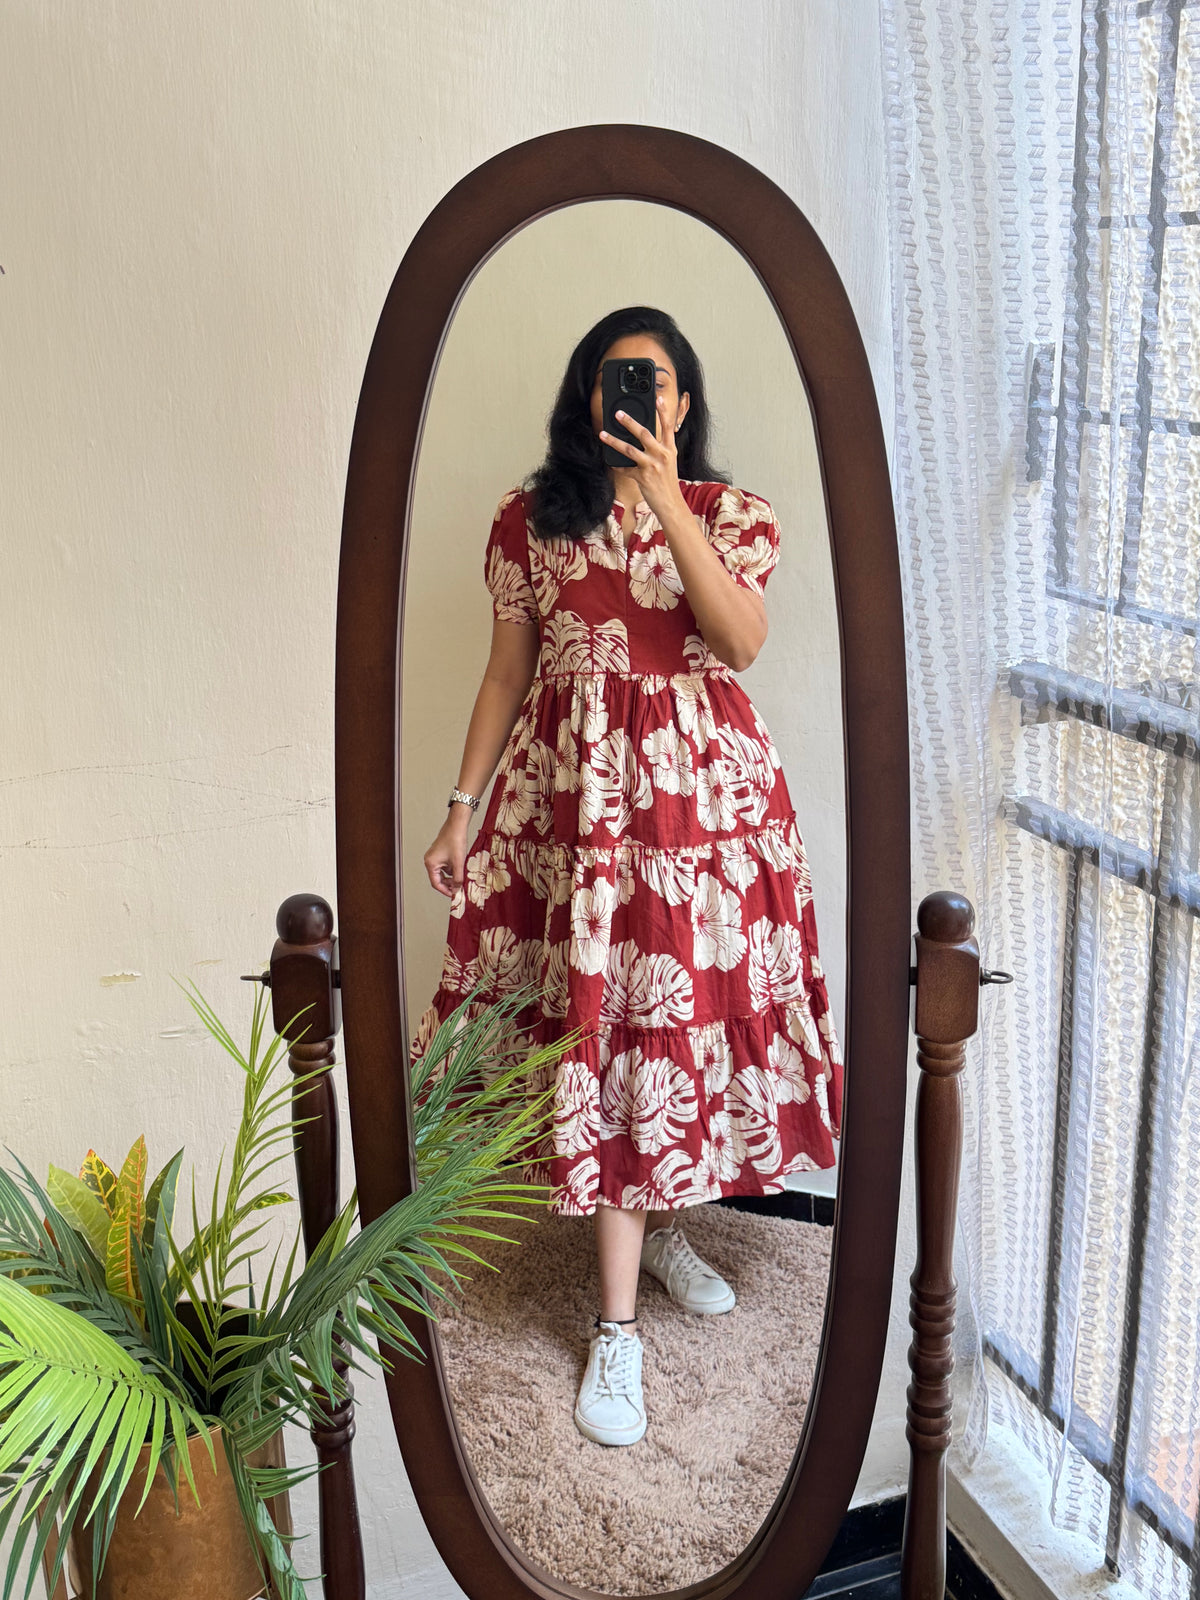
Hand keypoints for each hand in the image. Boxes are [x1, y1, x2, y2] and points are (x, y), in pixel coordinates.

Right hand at [424, 815, 467, 898]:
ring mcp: (434, 857)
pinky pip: (445, 866)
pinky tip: (460, 869)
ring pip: (443, 872)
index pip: (436, 883)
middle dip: (449, 884)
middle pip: (438, 879)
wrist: (457, 825)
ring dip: (451, 877)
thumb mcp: (458, 863)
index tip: (454, 895)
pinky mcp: (440, 853)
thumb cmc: (455, 840)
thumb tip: (457, 890)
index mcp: (431, 864)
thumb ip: (457, 878)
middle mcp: (430, 861)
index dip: (445, 891)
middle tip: (459, 889)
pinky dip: (452, 869)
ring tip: (462, 878)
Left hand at [599, 395, 688, 525]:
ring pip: (629, 449)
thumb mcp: (669, 462)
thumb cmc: (668, 482)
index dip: (663, 411)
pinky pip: (625, 469)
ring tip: (603, 433)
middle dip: (629, 422)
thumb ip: (660, 448)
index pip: (668, 426)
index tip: (658, 398)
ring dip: (614, 440)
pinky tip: (610, 462)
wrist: (671, 504)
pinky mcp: (642, 477)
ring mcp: (652, 466)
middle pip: (644, 433)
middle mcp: (662, 455)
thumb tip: (647, 436)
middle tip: (618, 413)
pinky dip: (616, 465)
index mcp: (669, 449)